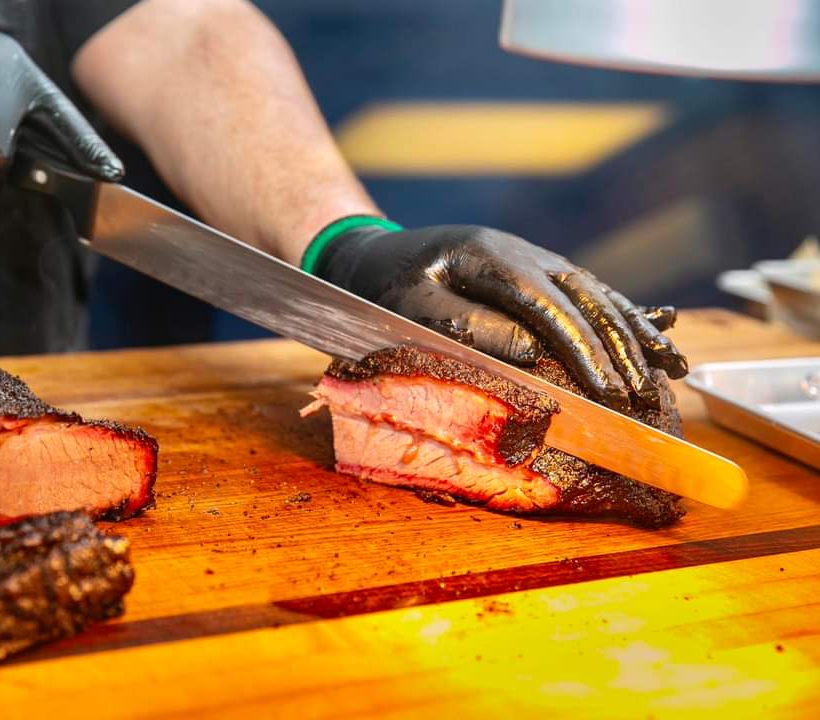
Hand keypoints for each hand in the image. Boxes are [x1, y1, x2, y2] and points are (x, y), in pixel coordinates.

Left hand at [308, 222, 686, 411]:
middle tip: (648, 394)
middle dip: (620, 348)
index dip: (582, 348)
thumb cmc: (381, 287)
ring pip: (596, 293)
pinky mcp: (536, 271)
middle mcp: (522, 251)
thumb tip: (531, 352)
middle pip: (584, 298)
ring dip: (634, 332)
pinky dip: (623, 317)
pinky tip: (655, 335)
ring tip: (673, 368)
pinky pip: (587, 293)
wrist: (369, 254)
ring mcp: (533, 257)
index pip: (548, 306)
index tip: (608, 389)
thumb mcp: (409, 307)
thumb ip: (466, 326)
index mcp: (489, 256)